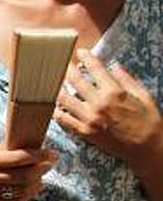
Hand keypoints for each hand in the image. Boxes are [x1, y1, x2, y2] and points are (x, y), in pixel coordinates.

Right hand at [0, 145, 56, 200]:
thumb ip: (4, 150)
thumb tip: (28, 146)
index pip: (19, 158)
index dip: (38, 155)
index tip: (50, 152)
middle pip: (23, 176)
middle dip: (41, 169)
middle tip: (50, 163)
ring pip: (21, 191)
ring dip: (36, 184)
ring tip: (41, 177)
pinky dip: (26, 197)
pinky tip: (31, 190)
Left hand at [56, 50, 162, 169]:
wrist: (147, 148)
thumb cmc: (149, 121)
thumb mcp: (143, 96)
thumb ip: (127, 80)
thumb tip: (115, 66)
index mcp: (114, 92)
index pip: (96, 69)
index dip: (86, 58)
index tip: (80, 52)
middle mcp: (99, 103)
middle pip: (75, 80)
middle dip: (65, 68)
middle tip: (59, 61)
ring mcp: (89, 118)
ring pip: (64, 99)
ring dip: (56, 88)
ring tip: (51, 81)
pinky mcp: (84, 132)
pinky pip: (63, 119)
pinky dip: (57, 110)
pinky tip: (54, 104)